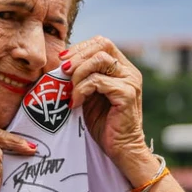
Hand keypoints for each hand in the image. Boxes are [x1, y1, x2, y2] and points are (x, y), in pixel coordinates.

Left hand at [62, 36, 147, 166]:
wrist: (121, 148)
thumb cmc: (104, 123)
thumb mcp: (90, 95)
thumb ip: (83, 77)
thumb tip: (61, 63)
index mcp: (122, 68)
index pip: (102, 42)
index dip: (80, 47)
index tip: (62, 60)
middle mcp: (129, 71)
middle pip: (102, 45)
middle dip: (77, 56)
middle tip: (62, 71)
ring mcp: (130, 81)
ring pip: (99, 60)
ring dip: (79, 74)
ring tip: (71, 91)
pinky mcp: (127, 94)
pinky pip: (98, 81)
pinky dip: (81, 90)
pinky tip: (76, 103)